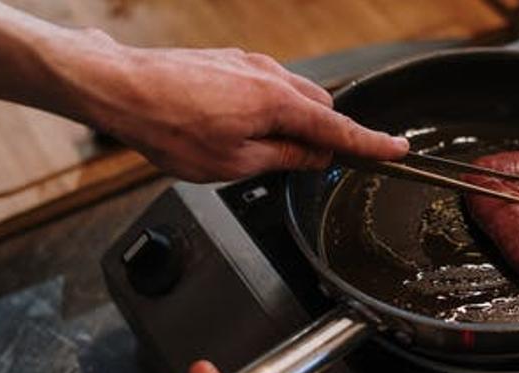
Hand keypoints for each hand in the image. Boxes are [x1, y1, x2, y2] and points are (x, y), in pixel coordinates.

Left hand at [69, 40, 408, 181]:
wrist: (122, 88)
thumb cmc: (170, 128)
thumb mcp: (233, 162)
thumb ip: (283, 158)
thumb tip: (314, 157)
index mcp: (277, 103)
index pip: (338, 129)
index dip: (370, 144)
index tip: (397, 150)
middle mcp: (270, 75)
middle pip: (320, 108)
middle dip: (322, 136)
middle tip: (304, 166)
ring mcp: (250, 64)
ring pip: (293, 96)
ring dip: (291, 123)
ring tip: (256, 149)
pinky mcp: (231, 61)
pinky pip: (268, 86)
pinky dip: (269, 109)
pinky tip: (238, 126)